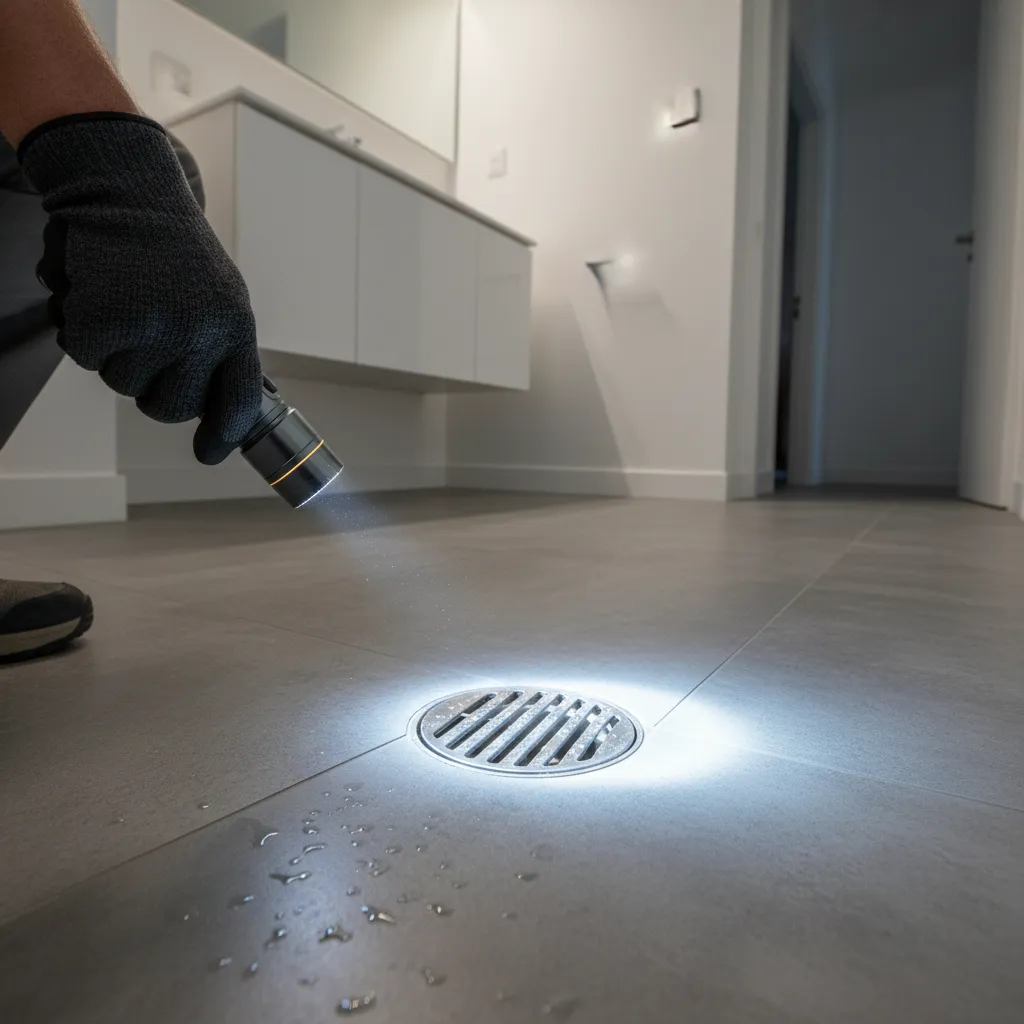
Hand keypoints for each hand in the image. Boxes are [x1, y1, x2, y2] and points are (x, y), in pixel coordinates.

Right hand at [19, 113, 262, 464]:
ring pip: (127, 386)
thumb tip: (219, 409)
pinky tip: (98, 298)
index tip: (209, 453)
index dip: (223, 435)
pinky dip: (85, 335)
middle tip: (148, 355)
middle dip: (156, 392)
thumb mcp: (220, 296)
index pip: (238, 402)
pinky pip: (89, 359)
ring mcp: (154, 329)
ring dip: (118, 357)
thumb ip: (221, 349)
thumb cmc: (174, 247)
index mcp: (236, 327)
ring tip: (127, 308)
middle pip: (174, 407)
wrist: (128, 188)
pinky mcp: (107, 321)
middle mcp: (202, 333)